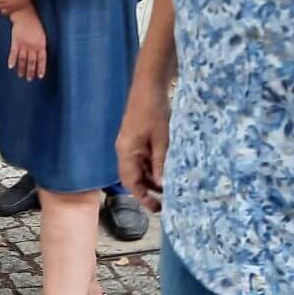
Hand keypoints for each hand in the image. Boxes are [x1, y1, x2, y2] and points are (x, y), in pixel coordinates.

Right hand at [7, 8, 46, 79]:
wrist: (25, 15)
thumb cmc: (35, 24)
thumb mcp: (42, 35)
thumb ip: (40, 45)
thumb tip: (40, 55)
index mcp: (41, 45)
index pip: (41, 60)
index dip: (40, 68)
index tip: (39, 76)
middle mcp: (33, 46)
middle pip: (31, 62)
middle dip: (30, 72)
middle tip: (29, 79)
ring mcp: (23, 44)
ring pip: (23, 60)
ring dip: (21, 69)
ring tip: (20, 75)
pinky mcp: (15, 41)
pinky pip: (13, 53)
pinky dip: (12, 60)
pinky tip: (11, 66)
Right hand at [115, 82, 171, 211]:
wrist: (149, 86)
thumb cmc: (153, 110)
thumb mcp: (161, 139)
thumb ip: (160, 163)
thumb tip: (161, 184)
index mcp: (126, 151)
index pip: (130, 182)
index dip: (142, 197)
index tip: (156, 208)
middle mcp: (125, 150)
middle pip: (133, 177)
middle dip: (148, 190)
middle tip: (166, 201)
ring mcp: (130, 144)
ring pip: (139, 168)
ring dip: (151, 179)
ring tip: (169, 188)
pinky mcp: (137, 138)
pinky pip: (143, 158)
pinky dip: (153, 167)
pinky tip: (166, 170)